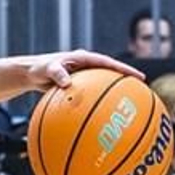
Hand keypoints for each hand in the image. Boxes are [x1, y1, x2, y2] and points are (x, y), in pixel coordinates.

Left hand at [20, 50, 143, 92]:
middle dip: (127, 79)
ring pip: (104, 83)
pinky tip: (104, 117)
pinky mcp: (79, 85)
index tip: (138, 77)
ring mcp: (84, 75)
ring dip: (115, 91)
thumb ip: (57, 74)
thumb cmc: (38, 69)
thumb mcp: (46, 69)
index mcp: (83, 58)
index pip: (108, 63)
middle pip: (111, 72)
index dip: (124, 70)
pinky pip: (92, 94)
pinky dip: (99, 102)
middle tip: (143, 88)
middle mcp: (87, 65)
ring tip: (130, 103)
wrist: (30, 73)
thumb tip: (68, 84)